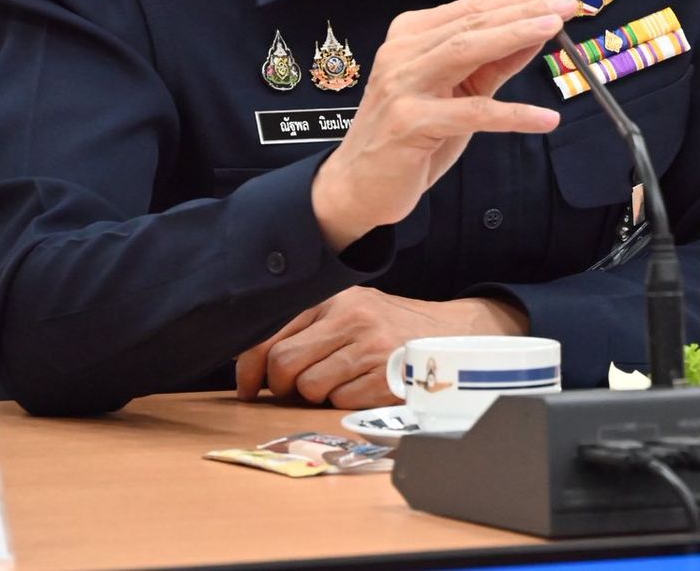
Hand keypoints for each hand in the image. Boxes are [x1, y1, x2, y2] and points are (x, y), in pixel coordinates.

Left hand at [234, 287, 525, 406]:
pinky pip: (340, 401)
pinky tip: (362, 387)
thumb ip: (308, 328)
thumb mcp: (352, 310)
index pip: (273, 329)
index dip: (250, 364)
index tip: (247, 386)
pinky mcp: (387, 377)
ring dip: (314, 394)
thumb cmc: (389, 328)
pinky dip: (343, 401)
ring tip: (336, 382)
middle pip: (285, 363)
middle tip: (291, 390)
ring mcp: (372, 347)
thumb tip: (255, 365)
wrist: (452, 335)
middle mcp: (353, 317)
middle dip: (280, 386)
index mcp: (337, 297)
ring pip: (309, 387)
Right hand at [310, 0, 576, 248]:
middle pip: (471, 22)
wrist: (359, 185)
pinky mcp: (410, 122)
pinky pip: (472, 113)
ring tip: (555, 30)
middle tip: (566, 4)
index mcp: (411, 36)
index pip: (472, 8)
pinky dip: (513, 114)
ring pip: (465, 50)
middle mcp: (402, 53)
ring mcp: (403, 85)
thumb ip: (493, 63)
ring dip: (515, 36)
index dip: (518, 0)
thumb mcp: (458, 91)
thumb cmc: (412, 135)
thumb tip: (536, 33)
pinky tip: (545, 118)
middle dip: (523, 10)